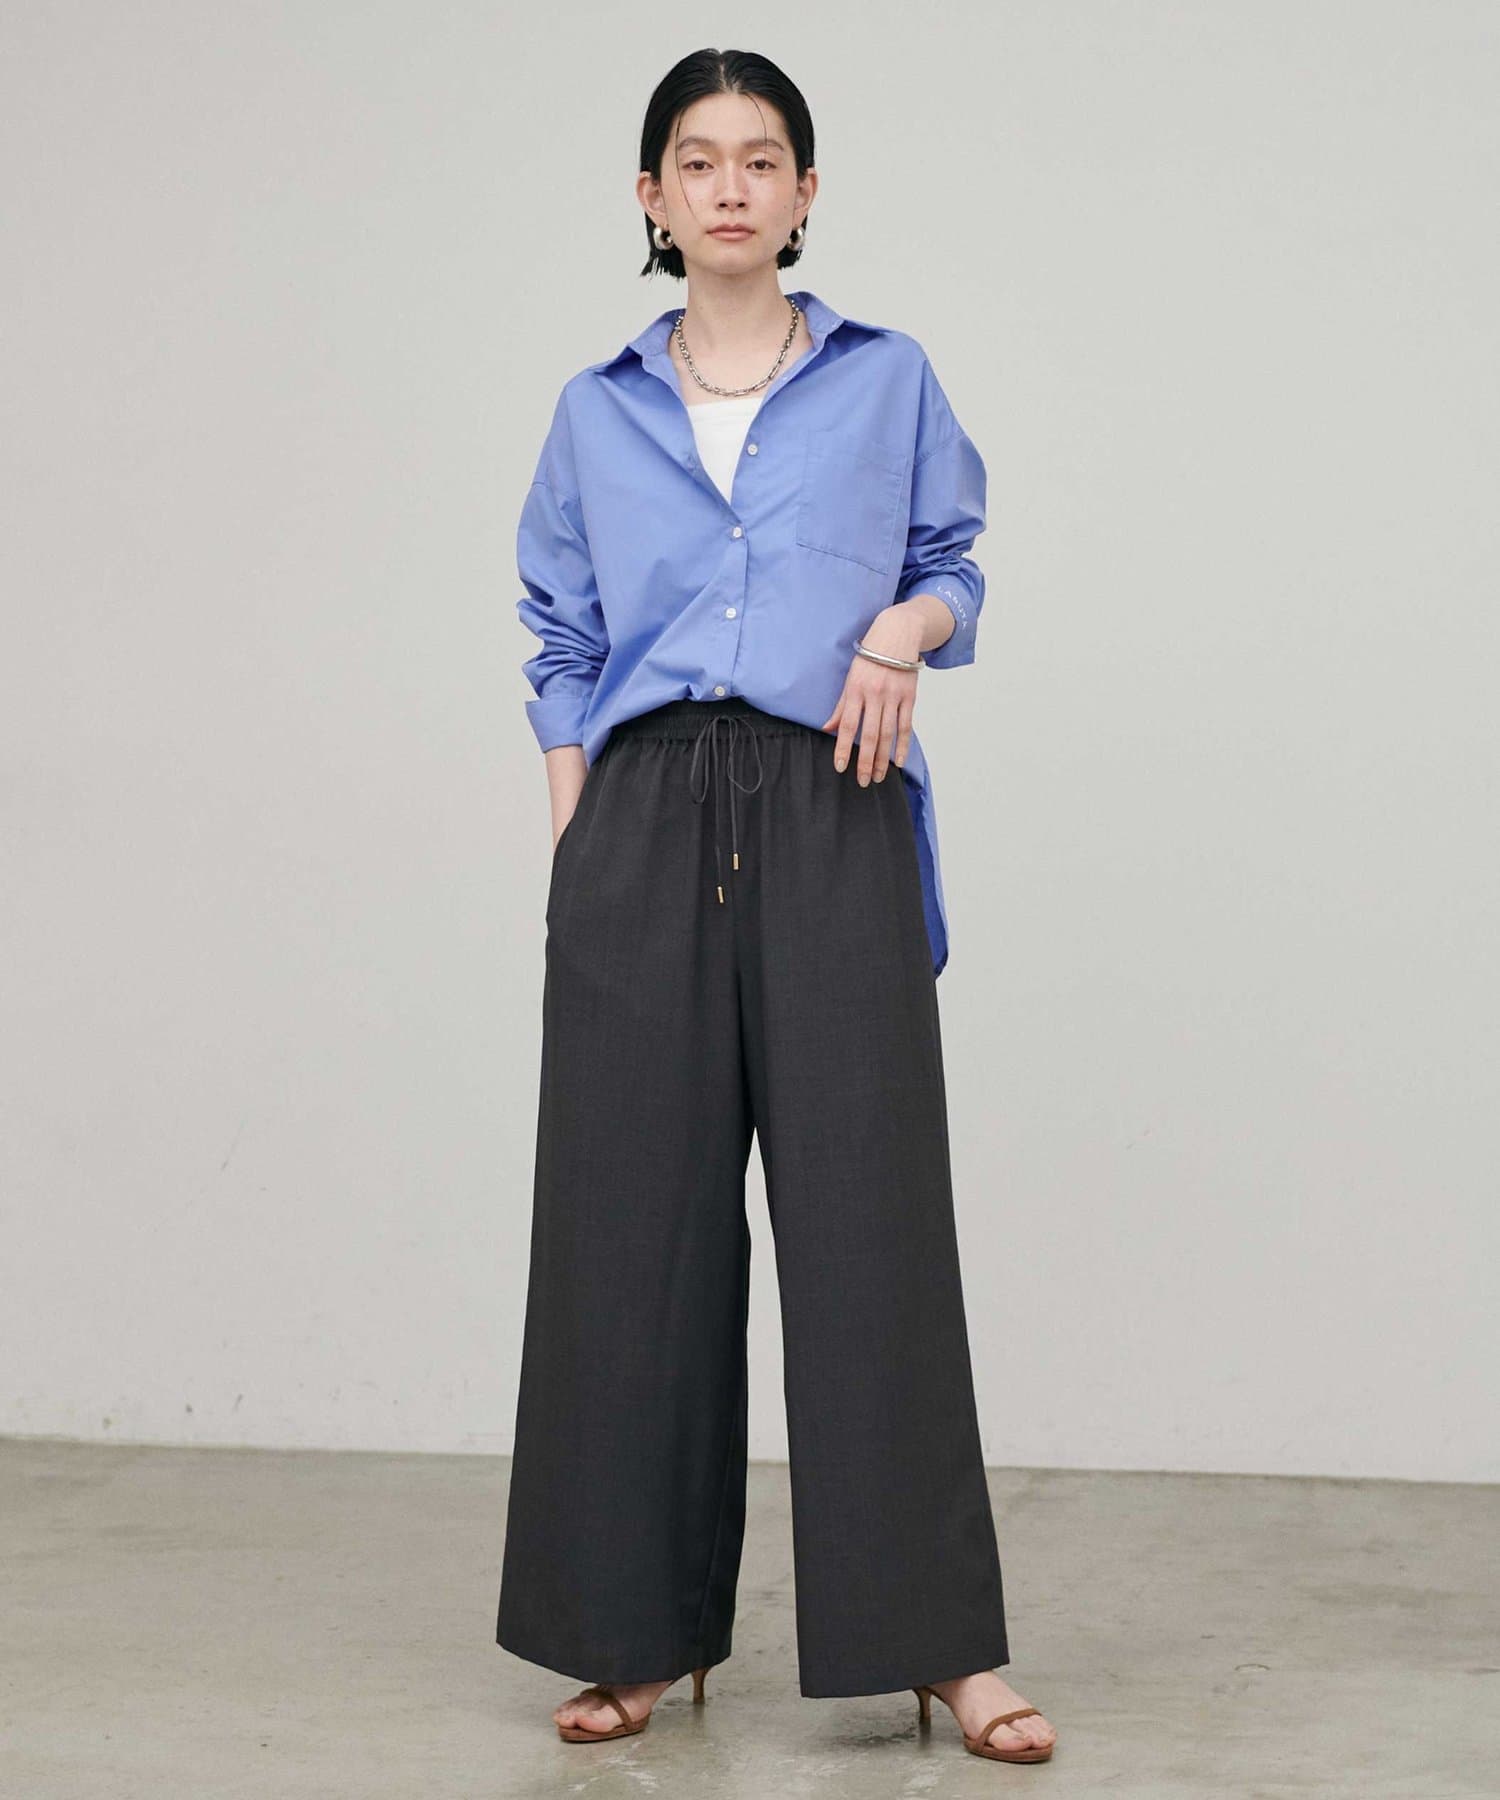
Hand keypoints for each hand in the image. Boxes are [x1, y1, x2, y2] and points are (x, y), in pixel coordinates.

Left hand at [819, 607, 922, 784]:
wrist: (897, 634)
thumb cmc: (870, 657)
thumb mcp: (850, 678)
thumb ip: (841, 706)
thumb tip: (827, 729)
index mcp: (856, 690)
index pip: (848, 725)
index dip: (844, 747)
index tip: (841, 766)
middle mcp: (875, 695)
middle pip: (869, 734)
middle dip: (865, 761)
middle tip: (862, 781)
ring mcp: (893, 696)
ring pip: (888, 733)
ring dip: (883, 758)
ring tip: (878, 777)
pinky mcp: (909, 697)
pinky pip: (906, 725)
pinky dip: (903, 744)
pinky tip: (899, 761)